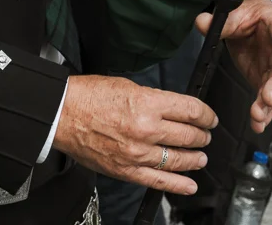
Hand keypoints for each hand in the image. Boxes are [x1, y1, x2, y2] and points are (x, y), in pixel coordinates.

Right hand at [52, 75, 213, 195]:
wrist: (62, 114)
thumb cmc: (88, 96)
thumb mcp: (128, 86)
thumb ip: (154, 99)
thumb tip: (174, 110)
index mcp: (147, 104)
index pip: (191, 111)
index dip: (206, 115)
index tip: (209, 117)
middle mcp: (146, 130)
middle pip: (189, 135)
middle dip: (202, 135)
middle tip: (205, 135)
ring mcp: (137, 154)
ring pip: (179, 159)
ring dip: (195, 158)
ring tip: (200, 157)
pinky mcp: (127, 171)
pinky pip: (159, 181)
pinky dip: (178, 185)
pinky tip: (190, 184)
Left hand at [200, 0, 271, 132]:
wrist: (246, 15)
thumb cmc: (246, 9)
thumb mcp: (235, 9)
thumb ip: (221, 20)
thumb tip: (201, 22)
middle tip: (269, 98)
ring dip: (268, 104)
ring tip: (258, 117)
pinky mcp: (263, 78)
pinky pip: (265, 97)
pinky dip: (262, 111)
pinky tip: (257, 124)